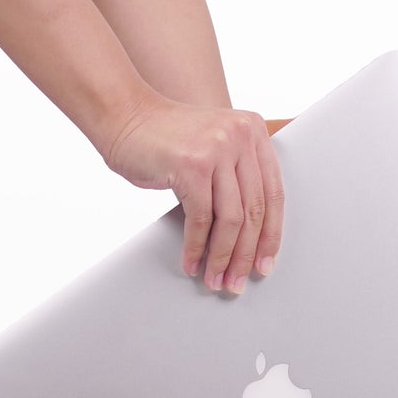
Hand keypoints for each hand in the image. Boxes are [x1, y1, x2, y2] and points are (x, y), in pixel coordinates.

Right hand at [103, 91, 284, 293]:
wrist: (124, 116)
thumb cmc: (164, 138)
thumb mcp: (212, 146)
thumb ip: (234, 175)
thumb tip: (247, 237)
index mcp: (253, 131)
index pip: (273, 193)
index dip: (270, 235)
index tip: (264, 263)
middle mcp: (240, 136)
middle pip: (254, 210)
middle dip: (245, 255)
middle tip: (237, 282)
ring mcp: (216, 149)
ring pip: (231, 219)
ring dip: (222, 257)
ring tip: (215, 280)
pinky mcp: (192, 165)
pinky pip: (201, 220)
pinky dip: (196, 247)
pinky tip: (192, 263)